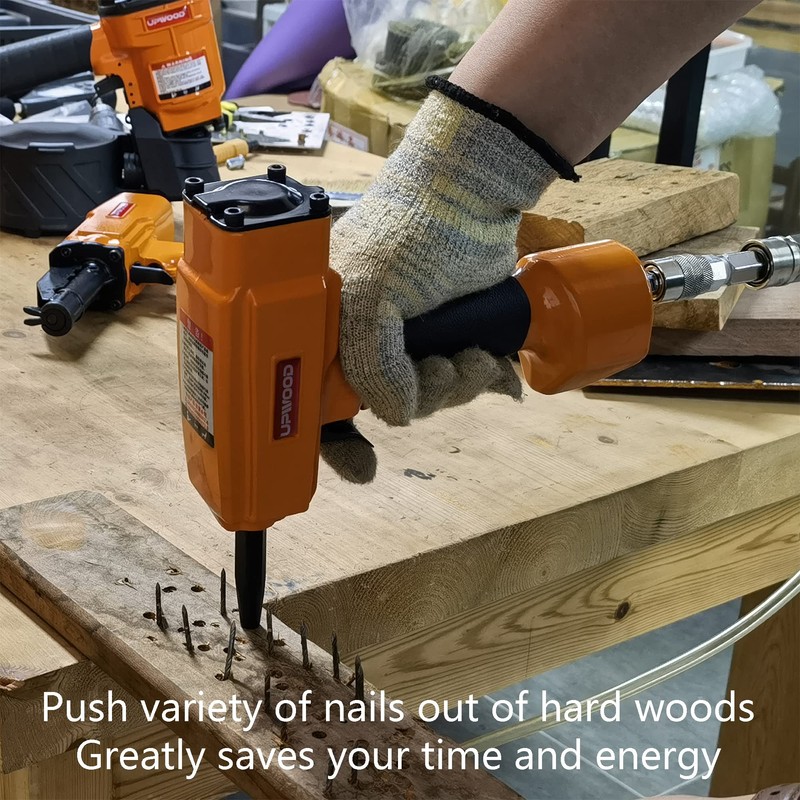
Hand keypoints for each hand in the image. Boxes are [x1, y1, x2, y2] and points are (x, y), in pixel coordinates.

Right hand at [320, 79, 574, 481]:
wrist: (470, 195)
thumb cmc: (407, 231)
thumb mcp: (368, 295)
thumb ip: (369, 362)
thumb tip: (396, 414)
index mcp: (325, 330)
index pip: (314, 400)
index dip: (335, 441)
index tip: (361, 465)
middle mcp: (363, 340)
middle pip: (382, 407)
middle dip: (418, 400)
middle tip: (436, 371)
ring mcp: (409, 340)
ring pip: (429, 397)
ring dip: (455, 386)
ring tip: (469, 354)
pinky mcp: (450, 337)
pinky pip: (462, 382)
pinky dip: (479, 378)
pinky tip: (489, 362)